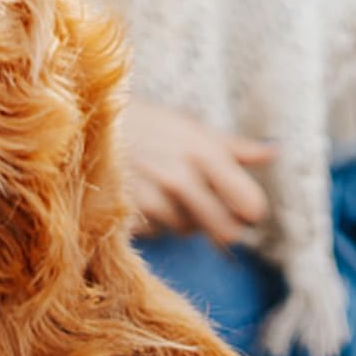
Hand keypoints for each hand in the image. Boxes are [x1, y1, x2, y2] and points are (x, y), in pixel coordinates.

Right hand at [117, 99, 275, 245]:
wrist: (81, 122)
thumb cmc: (142, 123)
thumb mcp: (187, 127)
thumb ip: (233, 146)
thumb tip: (275, 152)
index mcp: (203, 152)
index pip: (250, 204)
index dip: (249, 211)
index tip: (243, 208)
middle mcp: (180, 177)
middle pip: (225, 231)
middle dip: (220, 224)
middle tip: (205, 207)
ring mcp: (151, 198)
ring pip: (187, 231)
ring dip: (181, 219)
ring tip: (162, 191)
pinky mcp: (126, 215)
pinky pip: (156, 233)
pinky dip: (154, 223)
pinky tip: (141, 199)